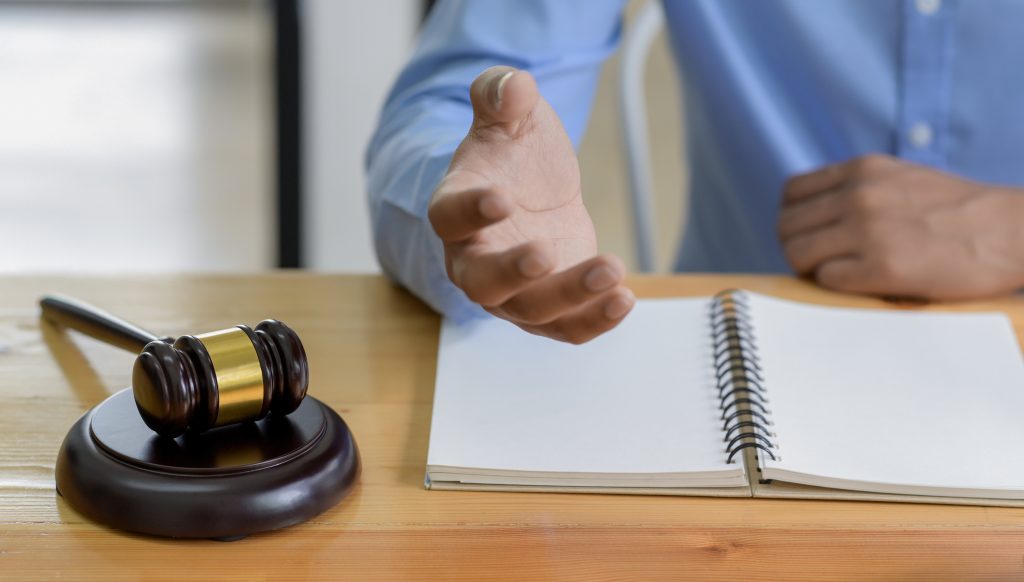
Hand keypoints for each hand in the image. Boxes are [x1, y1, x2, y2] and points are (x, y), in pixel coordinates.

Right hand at [428, 67, 634, 342]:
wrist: (531, 193)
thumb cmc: (512, 156)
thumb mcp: (509, 117)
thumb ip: (502, 95)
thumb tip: (514, 84)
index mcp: (454, 209)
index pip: (449, 216)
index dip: (471, 211)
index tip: (502, 198)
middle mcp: (473, 260)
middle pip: (483, 283)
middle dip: (514, 272)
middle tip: (545, 253)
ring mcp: (511, 293)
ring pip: (533, 311)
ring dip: (572, 295)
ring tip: (613, 268)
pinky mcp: (549, 310)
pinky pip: (566, 329)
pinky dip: (595, 321)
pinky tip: (625, 298)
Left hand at [778, 154, 1023, 299]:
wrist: (1014, 232)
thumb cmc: (958, 211)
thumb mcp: (901, 178)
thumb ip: (858, 188)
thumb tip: (814, 213)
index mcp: (862, 170)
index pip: (791, 193)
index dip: (796, 218)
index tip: (812, 234)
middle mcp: (860, 195)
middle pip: (786, 227)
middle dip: (798, 247)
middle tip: (822, 262)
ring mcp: (869, 231)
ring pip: (798, 254)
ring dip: (812, 269)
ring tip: (840, 274)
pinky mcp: (883, 267)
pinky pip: (827, 280)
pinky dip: (836, 286)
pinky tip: (863, 283)